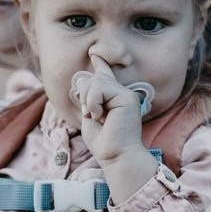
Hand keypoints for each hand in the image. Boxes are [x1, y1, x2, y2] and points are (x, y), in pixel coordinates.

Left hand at [72, 55, 156, 200]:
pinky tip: (100, 116)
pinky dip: (93, 102)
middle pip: (94, 79)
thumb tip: (83, 79)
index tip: (95, 54)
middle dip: (85, 96)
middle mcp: (122, 94)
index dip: (101, 64)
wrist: (116, 157)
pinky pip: (100, 88)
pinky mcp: (127, 97)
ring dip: (89, 100)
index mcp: (114, 99)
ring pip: (96, 81)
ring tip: (96, 117)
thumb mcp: (89, 117)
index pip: (106, 77)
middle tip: (91, 115)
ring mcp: (126, 95)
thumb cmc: (103, 143)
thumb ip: (88, 99)